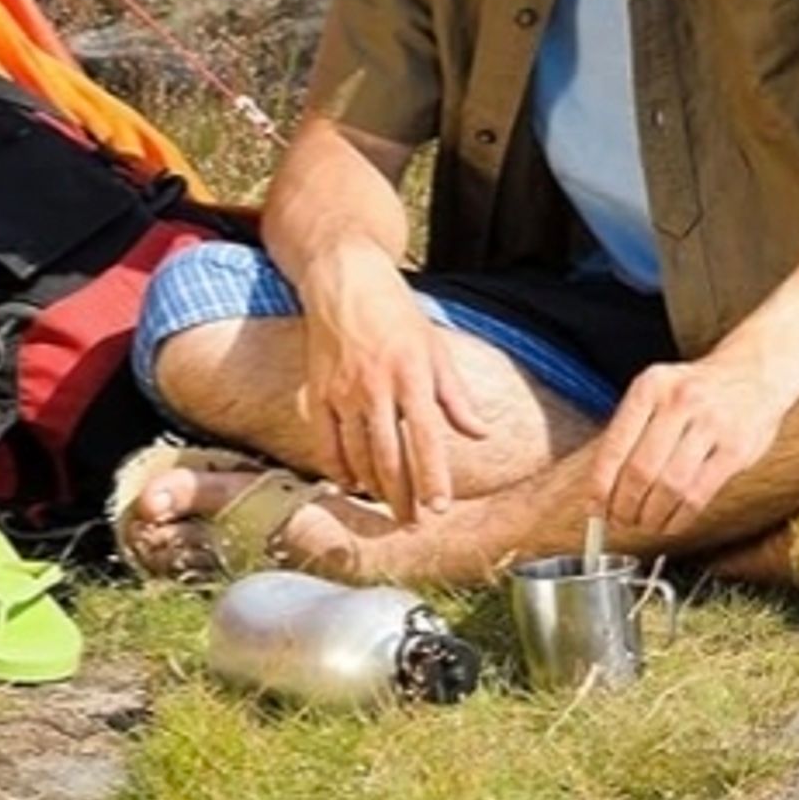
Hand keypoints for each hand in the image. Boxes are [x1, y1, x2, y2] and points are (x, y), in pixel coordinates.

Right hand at [302, 251, 486, 521]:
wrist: (345, 278)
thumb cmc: (395, 311)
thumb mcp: (435, 347)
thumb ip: (456, 395)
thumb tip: (480, 433)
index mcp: (411, 374)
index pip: (425, 438)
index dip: (432, 477)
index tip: (439, 508)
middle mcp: (376, 386)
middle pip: (390, 455)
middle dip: (402, 495)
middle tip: (412, 522)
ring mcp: (343, 390)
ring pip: (357, 453)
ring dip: (373, 486)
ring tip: (387, 505)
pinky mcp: (318, 389)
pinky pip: (326, 440)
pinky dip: (337, 467)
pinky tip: (349, 483)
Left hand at [586, 356, 790, 537]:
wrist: (753, 373)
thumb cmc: (694, 390)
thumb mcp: (656, 391)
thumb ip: (630, 430)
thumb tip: (601, 483)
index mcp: (649, 386)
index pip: (615, 445)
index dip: (600, 484)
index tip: (593, 507)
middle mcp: (679, 402)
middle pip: (641, 470)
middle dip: (624, 505)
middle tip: (618, 521)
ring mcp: (711, 425)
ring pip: (670, 486)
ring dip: (651, 516)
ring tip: (643, 524)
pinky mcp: (736, 450)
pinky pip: (700, 494)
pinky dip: (679, 517)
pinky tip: (670, 522)